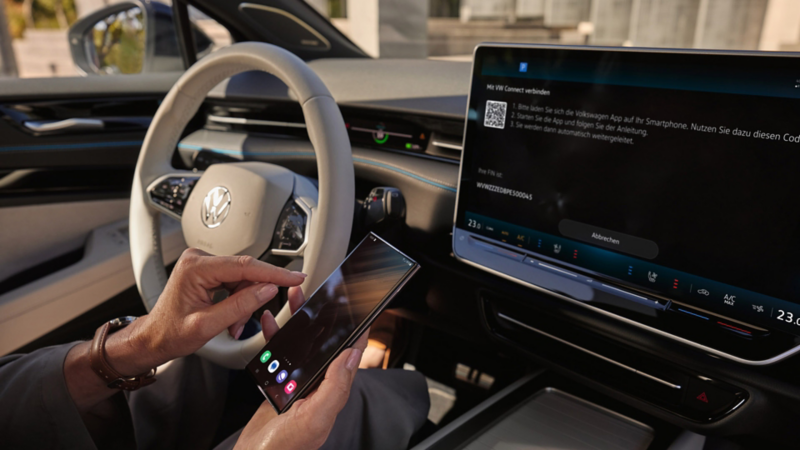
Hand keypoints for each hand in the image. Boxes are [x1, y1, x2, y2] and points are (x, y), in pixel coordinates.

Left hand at [65, 249, 304, 415]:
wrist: (153, 338)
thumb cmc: (170, 333)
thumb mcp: (207, 326)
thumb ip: (240, 306)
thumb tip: (267, 290)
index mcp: (196, 268)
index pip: (246, 266)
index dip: (275, 273)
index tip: (296, 277)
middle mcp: (199, 260)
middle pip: (245, 272)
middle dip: (252, 298)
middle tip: (242, 323)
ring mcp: (203, 264)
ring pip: (243, 279)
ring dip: (244, 303)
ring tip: (232, 325)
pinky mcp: (207, 271)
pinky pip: (235, 282)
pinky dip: (238, 301)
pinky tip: (230, 317)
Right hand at [233, 287, 368, 449]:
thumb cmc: (285, 448)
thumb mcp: (316, 416)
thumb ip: (336, 386)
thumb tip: (352, 356)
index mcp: (332, 391)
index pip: (350, 354)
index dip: (356, 330)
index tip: (359, 307)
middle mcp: (317, 386)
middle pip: (325, 343)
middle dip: (324, 317)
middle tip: (322, 294)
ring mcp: (297, 383)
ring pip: (302, 344)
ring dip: (299, 321)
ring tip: (295, 299)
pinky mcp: (278, 383)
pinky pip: (279, 354)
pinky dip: (275, 337)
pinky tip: (272, 323)